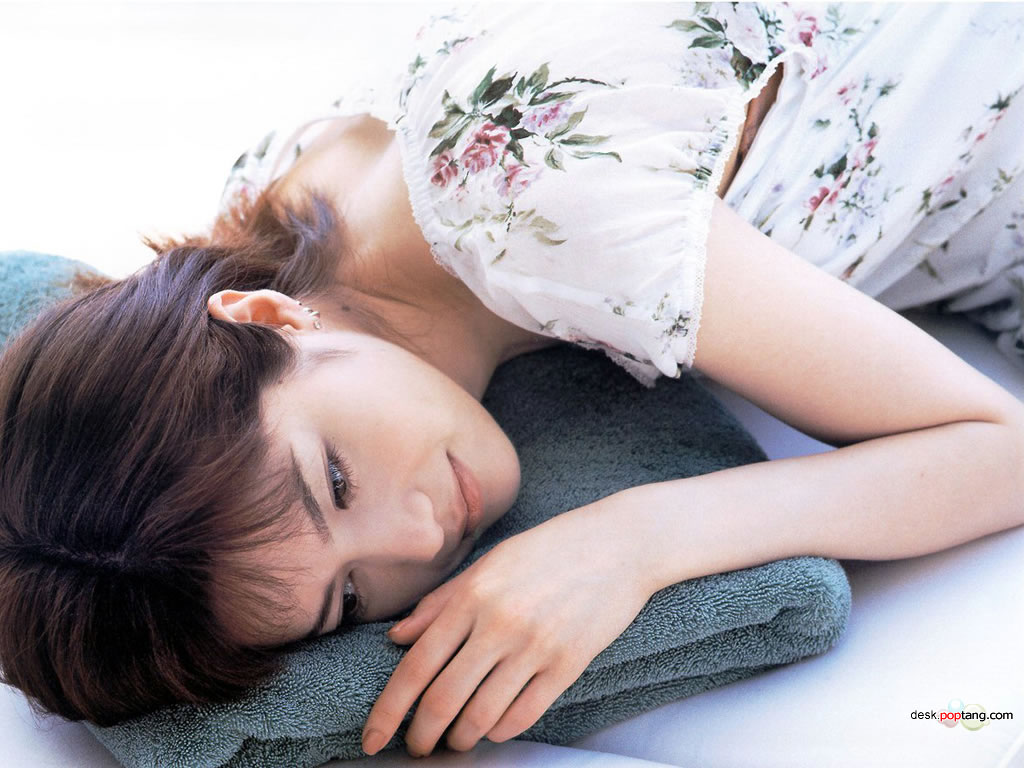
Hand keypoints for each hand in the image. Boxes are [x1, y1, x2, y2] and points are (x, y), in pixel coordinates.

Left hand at [360, 499, 651, 757]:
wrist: (620, 544)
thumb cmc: (549, 549)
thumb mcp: (489, 563)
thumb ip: (441, 602)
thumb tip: (398, 637)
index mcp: (472, 596)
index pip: (416, 666)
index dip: (388, 710)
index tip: (372, 736)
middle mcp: (499, 623)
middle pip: (443, 700)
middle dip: (421, 735)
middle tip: (415, 747)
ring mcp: (535, 646)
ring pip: (482, 716)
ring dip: (460, 738)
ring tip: (454, 739)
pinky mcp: (568, 664)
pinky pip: (524, 714)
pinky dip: (500, 730)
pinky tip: (493, 726)